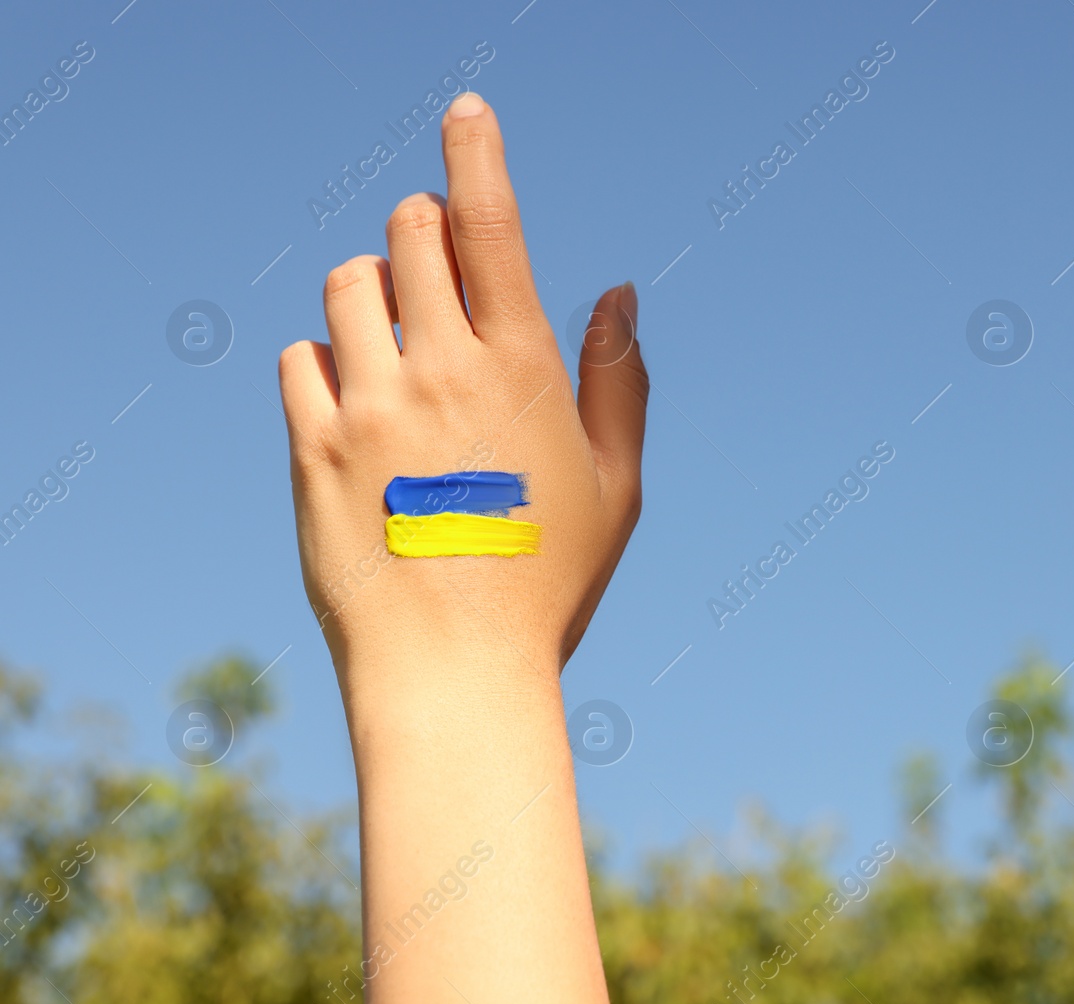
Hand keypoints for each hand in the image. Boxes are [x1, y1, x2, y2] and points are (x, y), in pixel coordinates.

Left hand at [278, 92, 646, 684]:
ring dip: (376, 293)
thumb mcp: (616, 485)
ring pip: (348, 283)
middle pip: (411, 230)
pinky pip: (301, 358)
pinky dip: (328, 364)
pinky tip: (361, 414)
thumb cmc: (549, 582)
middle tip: (440, 270)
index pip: (491, 224)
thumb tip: (619, 294)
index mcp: (523, 369)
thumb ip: (619, 380)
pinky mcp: (311, 447)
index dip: (477, 151)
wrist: (453, 671)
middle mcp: (441, 369)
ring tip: (400, 353)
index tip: (467, 108)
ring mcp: (368, 405)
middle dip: (425, 227)